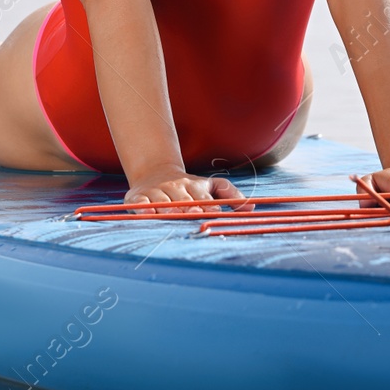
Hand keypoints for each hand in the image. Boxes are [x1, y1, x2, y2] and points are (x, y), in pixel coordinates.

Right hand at [125, 172, 252, 213]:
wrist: (156, 172)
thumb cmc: (189, 186)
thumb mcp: (211, 185)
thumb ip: (231, 194)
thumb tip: (251, 207)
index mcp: (195, 187)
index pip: (202, 198)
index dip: (206, 207)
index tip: (212, 213)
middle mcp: (176, 188)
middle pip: (182, 201)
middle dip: (188, 209)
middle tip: (193, 216)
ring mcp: (156, 192)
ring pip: (162, 202)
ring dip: (166, 210)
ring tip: (171, 218)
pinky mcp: (138, 197)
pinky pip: (139, 203)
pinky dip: (142, 208)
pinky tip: (146, 213)